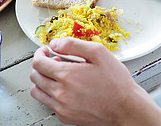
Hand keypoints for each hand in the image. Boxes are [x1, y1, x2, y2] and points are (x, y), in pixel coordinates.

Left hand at [30, 37, 160, 125]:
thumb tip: (55, 43)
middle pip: (35, 77)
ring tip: (57, 74)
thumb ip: (73, 44)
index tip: (45, 50)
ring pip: (37, 92)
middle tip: (53, 60)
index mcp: (66, 75)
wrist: (125, 108)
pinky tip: (64, 87)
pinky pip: (48, 104)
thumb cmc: (115, 81)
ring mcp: (62, 107)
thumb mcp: (98, 52)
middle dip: (40, 65)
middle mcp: (60, 93)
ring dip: (42, 80)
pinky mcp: (66, 117)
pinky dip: (50, 93)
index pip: (38, 63)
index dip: (39, 53)